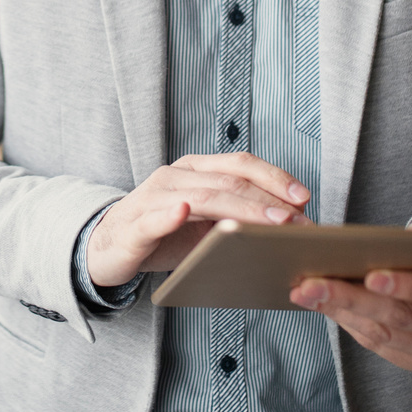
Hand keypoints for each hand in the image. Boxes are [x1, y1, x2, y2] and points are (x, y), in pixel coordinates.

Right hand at [88, 152, 311, 287]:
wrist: (108, 248)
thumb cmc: (162, 235)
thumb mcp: (204, 223)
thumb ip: (235, 216)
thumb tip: (288, 224)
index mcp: (194, 170)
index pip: (239, 164)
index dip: (274, 177)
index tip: (304, 197)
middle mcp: (175, 176)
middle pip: (228, 181)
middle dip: (267, 200)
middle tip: (296, 220)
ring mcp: (153, 198)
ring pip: (202, 197)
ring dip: (241, 210)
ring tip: (270, 223)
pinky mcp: (135, 224)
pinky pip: (154, 218)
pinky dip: (170, 215)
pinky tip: (184, 213)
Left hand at [289, 218, 411, 372]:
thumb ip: (409, 244)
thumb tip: (353, 247)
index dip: (407, 285)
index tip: (370, 276)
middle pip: (403, 316)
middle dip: (352, 298)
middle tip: (311, 284)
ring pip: (384, 334)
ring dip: (340, 312)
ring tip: (305, 293)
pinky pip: (378, 345)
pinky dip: (348, 324)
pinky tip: (324, 306)